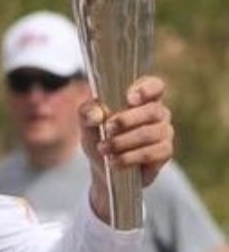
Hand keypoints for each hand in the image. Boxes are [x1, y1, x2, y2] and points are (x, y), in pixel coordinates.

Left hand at [80, 75, 173, 221]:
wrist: (103, 166)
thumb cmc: (98, 135)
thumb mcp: (87, 121)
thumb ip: (87, 112)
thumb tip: (97, 115)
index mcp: (141, 98)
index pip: (155, 85)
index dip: (147, 89)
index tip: (129, 99)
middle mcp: (157, 113)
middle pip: (153, 111)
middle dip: (127, 120)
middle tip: (108, 129)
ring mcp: (164, 132)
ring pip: (150, 133)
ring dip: (123, 142)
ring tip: (104, 149)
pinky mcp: (164, 153)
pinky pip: (151, 153)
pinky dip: (129, 157)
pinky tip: (114, 161)